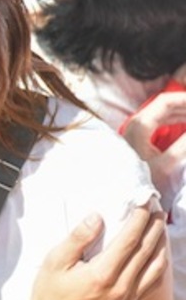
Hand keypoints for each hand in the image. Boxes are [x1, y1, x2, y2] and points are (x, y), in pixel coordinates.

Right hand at [16, 206, 167, 299]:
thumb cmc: (49, 294)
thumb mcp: (54, 262)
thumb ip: (77, 239)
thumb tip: (96, 217)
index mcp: (102, 274)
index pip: (129, 240)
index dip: (138, 220)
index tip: (143, 204)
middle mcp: (120, 287)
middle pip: (146, 251)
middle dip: (154, 227)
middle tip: (156, 210)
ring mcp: (127, 299)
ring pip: (155, 267)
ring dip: (161, 245)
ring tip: (160, 228)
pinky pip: (153, 284)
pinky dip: (159, 266)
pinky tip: (157, 256)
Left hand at [122, 92, 185, 206]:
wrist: (119, 197)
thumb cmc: (139, 182)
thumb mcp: (166, 165)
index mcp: (140, 125)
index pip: (166, 101)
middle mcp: (136, 124)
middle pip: (166, 106)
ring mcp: (136, 131)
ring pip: (165, 114)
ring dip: (183, 114)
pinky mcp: (139, 140)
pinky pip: (162, 123)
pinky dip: (177, 122)